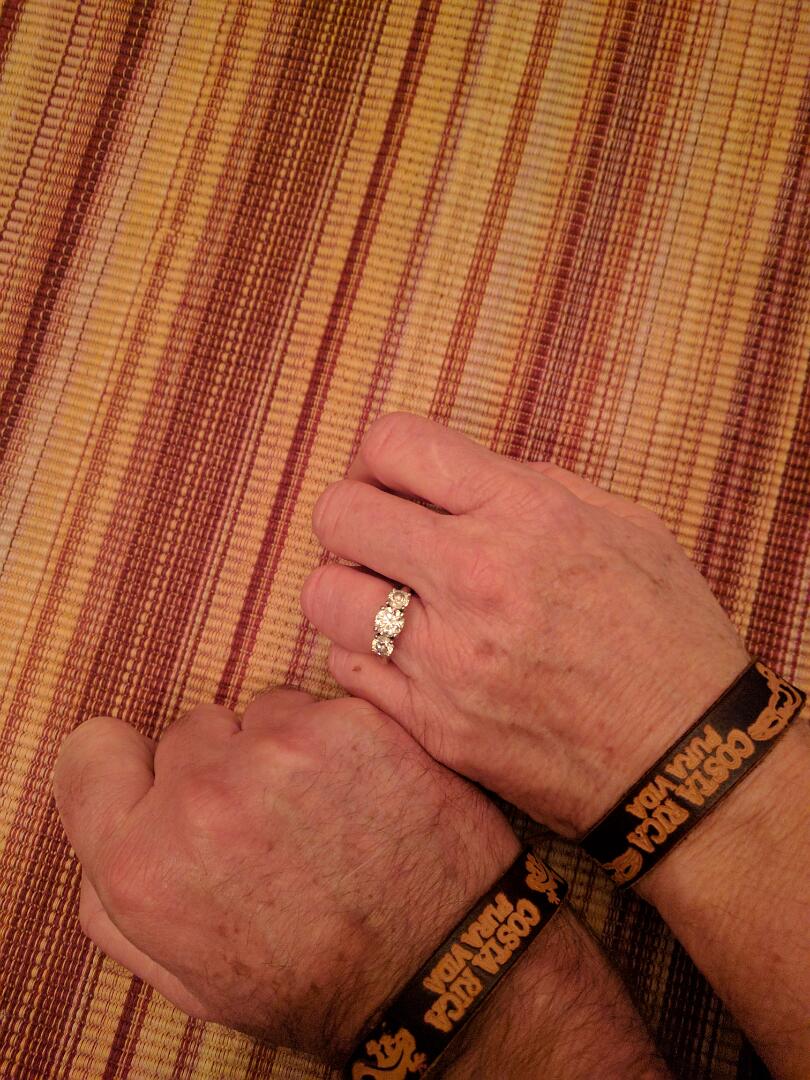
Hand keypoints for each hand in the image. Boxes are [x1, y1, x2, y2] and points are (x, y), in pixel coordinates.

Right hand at [52, 690, 517, 1059]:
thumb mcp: (186, 975)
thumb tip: (108, 825)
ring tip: (321, 812)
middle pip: (187, 730)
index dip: (125, 770)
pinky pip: (320, 705)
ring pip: (257, 712)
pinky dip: (336, 738)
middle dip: (216, 767)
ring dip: (278, 749)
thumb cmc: (311, 983)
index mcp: (141, 861)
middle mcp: (203, 794)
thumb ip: (116, 900)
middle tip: (265, 825)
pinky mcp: (353, 722)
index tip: (158, 785)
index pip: (91, 751)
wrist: (442, 972)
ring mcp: (283, 749)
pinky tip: (363, 791)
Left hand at [302, 412, 750, 834]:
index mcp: (525, 514)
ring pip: (323, 596)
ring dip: (347, 586)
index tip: (397, 480)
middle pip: (339, 513)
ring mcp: (445, 659)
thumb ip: (537, 488)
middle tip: (381, 536)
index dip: (383, 455)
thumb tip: (465, 479)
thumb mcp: (627, 528)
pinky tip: (402, 654)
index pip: (395, 445)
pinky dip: (363, 652)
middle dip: (353, 515)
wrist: (688, 759)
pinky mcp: (431, 724)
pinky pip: (346, 668)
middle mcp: (474, 578)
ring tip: (384, 597)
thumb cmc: (669, 637)